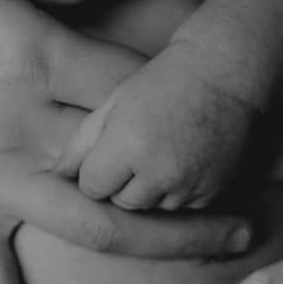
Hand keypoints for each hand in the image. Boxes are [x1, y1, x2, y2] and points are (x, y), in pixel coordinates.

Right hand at [0, 0, 252, 283]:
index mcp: (31, 57)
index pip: (140, 89)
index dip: (199, 101)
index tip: (243, 108)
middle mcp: (17, 125)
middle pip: (137, 162)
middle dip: (212, 172)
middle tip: (276, 176)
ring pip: (94, 228)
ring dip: (170, 242)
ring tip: (235, 243)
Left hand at [57, 40, 260, 210]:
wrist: (225, 75)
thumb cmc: (163, 82)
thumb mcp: (115, 103)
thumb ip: (82, 142)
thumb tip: (57, 175)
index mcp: (128, 145)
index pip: (92, 187)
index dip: (96, 170)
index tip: (109, 150)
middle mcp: (159, 171)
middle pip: (122, 203)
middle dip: (122, 183)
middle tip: (138, 147)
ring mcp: (189, 185)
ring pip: (153, 207)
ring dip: (152, 189)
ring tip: (163, 149)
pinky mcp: (212, 192)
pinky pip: (183, 207)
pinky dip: (180, 190)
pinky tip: (186, 157)